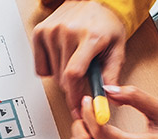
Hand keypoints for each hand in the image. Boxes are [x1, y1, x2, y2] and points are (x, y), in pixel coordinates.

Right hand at [32, 0, 127, 117]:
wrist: (95, 0)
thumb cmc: (106, 23)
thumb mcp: (117, 48)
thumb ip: (112, 75)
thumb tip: (107, 98)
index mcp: (90, 37)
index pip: (74, 74)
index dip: (73, 96)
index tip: (76, 108)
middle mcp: (68, 32)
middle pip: (63, 77)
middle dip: (73, 85)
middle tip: (83, 76)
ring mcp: (51, 31)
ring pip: (52, 74)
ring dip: (62, 75)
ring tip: (74, 60)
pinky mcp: (40, 32)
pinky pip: (41, 66)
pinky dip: (50, 68)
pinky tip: (61, 56)